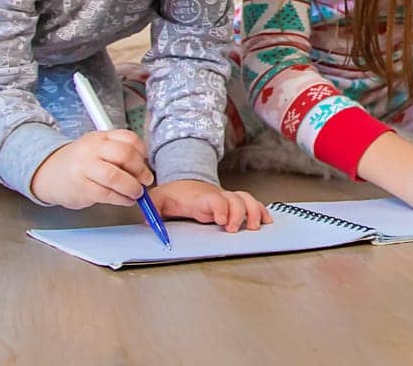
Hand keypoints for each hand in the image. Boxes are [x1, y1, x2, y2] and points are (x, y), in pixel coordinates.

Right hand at [30, 130, 153, 209]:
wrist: (48, 173)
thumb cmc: (78, 163)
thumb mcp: (97, 149)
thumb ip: (118, 153)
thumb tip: (144, 169)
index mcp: (100, 137)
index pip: (129, 138)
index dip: (142, 153)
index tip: (145, 163)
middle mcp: (92, 148)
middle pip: (125, 154)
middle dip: (140, 170)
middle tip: (145, 180)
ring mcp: (85, 167)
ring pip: (116, 176)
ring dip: (132, 187)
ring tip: (136, 193)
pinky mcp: (81, 187)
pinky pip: (107, 194)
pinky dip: (121, 199)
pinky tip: (125, 200)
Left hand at [150, 180, 273, 231]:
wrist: (185, 184)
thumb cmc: (175, 195)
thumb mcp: (159, 200)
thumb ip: (152, 209)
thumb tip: (147, 221)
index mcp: (201, 198)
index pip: (215, 199)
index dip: (221, 207)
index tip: (220, 219)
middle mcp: (218, 197)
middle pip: (235, 200)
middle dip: (238, 214)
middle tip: (232, 229)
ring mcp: (228, 200)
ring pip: (246, 200)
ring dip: (253, 212)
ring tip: (253, 227)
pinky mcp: (234, 205)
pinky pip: (252, 204)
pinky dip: (261, 211)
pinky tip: (265, 221)